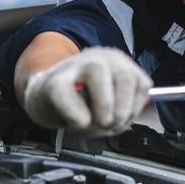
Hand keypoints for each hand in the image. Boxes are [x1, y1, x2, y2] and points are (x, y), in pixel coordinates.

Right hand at [22, 47, 152, 136]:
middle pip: (124, 76)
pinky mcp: (54, 80)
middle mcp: (101, 58)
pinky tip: (76, 122)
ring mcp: (76, 65)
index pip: (141, 82)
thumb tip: (121, 122)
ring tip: (94, 123)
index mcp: (118, 63)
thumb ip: (122, 112)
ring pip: (98, 73)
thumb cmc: (80, 104)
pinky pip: (67, 94)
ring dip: (102, 107)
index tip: (124, 121)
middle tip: (111, 125)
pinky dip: (76, 115)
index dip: (135, 108)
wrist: (43, 97)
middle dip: (122, 110)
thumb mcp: (109, 107)